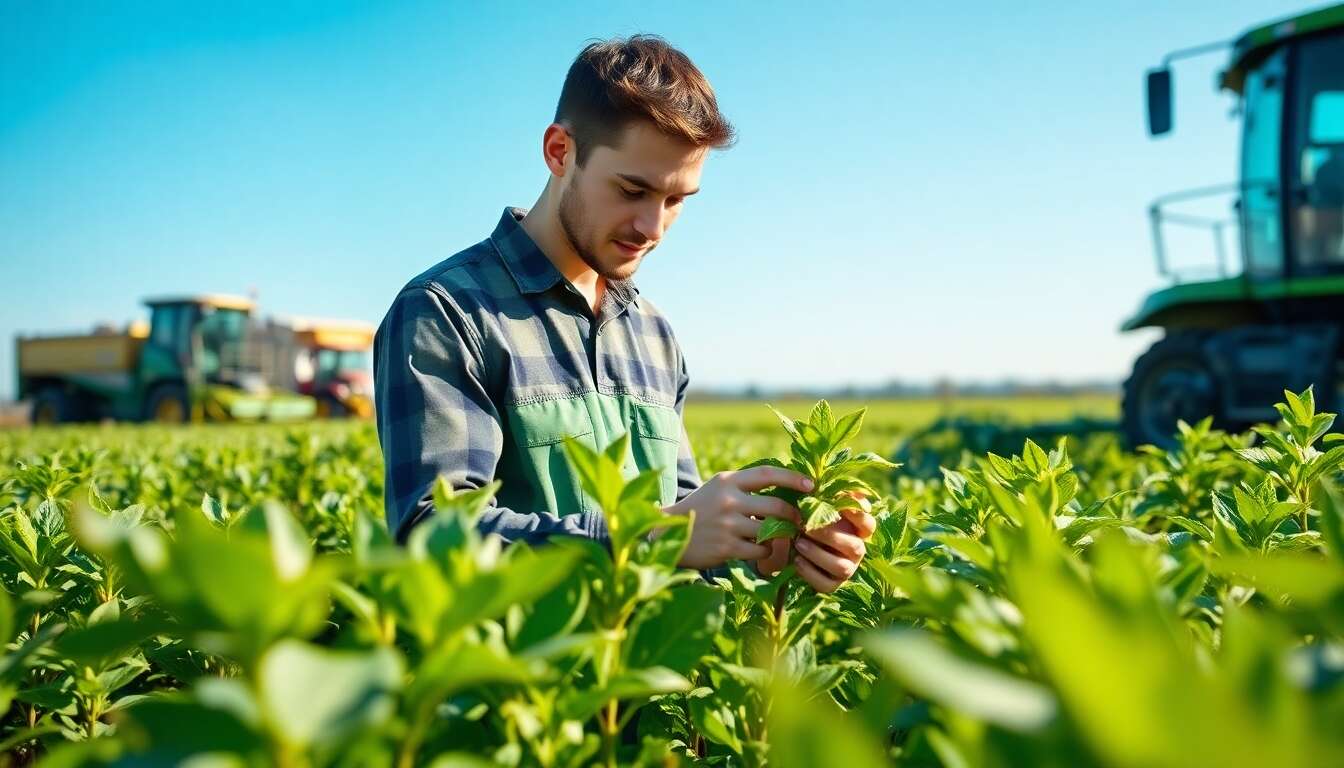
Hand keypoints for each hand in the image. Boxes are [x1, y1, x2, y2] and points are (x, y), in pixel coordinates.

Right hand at [664, 466, 812, 569]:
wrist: (668, 533)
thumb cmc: (700, 508)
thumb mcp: (718, 488)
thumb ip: (745, 486)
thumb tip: (785, 487)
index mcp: (727, 480)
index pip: (767, 474)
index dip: (793, 478)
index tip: (811, 484)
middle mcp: (729, 500)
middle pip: (776, 506)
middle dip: (794, 514)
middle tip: (800, 519)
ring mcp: (728, 524)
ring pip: (771, 530)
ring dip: (781, 535)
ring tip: (781, 536)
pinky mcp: (727, 547)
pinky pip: (760, 550)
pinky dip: (765, 551)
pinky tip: (760, 549)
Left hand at [791, 492, 876, 593]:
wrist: (792, 546)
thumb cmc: (811, 520)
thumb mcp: (819, 508)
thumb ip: (827, 498)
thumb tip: (830, 486)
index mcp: (859, 531)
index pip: (868, 523)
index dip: (859, 515)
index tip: (840, 504)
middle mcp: (857, 550)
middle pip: (854, 546)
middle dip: (830, 536)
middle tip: (807, 527)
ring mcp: (847, 569)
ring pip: (841, 567)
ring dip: (819, 554)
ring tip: (799, 543)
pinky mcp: (832, 585)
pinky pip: (825, 584)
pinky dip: (810, 573)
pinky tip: (797, 561)